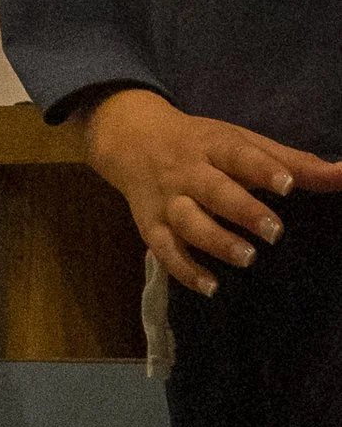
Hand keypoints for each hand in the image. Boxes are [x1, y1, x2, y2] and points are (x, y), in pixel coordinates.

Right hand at [85, 86, 341, 294]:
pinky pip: (163, 250)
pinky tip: (210, 287)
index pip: (238, 154)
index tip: (288, 184)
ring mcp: (166, 200)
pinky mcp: (150, 225)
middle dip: (241, 210)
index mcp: (213, 145)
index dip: (262, 169)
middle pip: (212, 191)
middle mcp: (187, 172)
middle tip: (275, 232)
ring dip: (215, 241)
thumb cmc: (203, 143)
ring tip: (247, 258)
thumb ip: (295, 162)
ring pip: (186, 221)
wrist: (132, 139)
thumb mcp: (244, 142)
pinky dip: (184, 270)